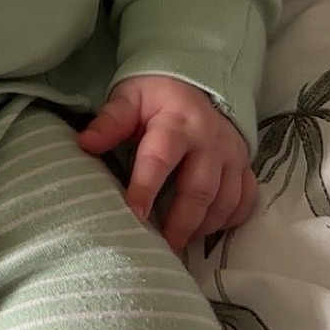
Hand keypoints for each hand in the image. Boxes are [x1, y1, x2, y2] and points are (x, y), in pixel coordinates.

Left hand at [77, 74, 257, 251]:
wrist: (195, 83)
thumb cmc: (154, 95)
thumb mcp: (128, 98)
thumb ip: (110, 122)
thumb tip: (84, 144)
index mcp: (176, 122)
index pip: (160, 158)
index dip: (146, 187)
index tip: (133, 214)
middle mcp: (210, 140)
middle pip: (198, 189)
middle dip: (180, 221)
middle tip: (162, 246)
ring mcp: (232, 155)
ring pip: (225, 200)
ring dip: (203, 226)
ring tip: (179, 243)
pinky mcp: (245, 166)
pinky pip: (245, 200)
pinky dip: (229, 221)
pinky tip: (208, 231)